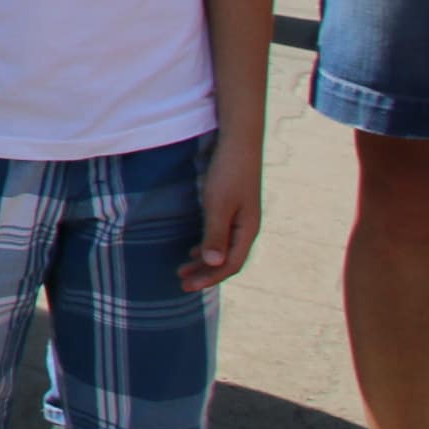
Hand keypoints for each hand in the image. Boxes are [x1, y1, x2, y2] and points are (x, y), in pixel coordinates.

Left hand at [183, 136, 262, 290]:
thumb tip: (212, 265)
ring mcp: (241, 218)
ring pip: (224, 249)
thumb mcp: (218, 204)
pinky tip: (194, 249)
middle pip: (228, 260)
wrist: (238, 142)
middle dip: (205, 274)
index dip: (210, 278)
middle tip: (181, 283)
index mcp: (247, 230)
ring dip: (204, 261)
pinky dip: (208, 246)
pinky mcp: (233, 208)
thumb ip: (215, 234)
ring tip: (183, 270)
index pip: (231, 265)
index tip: (187, 286)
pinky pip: (222, 236)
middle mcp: (247, 227)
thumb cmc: (228, 172)